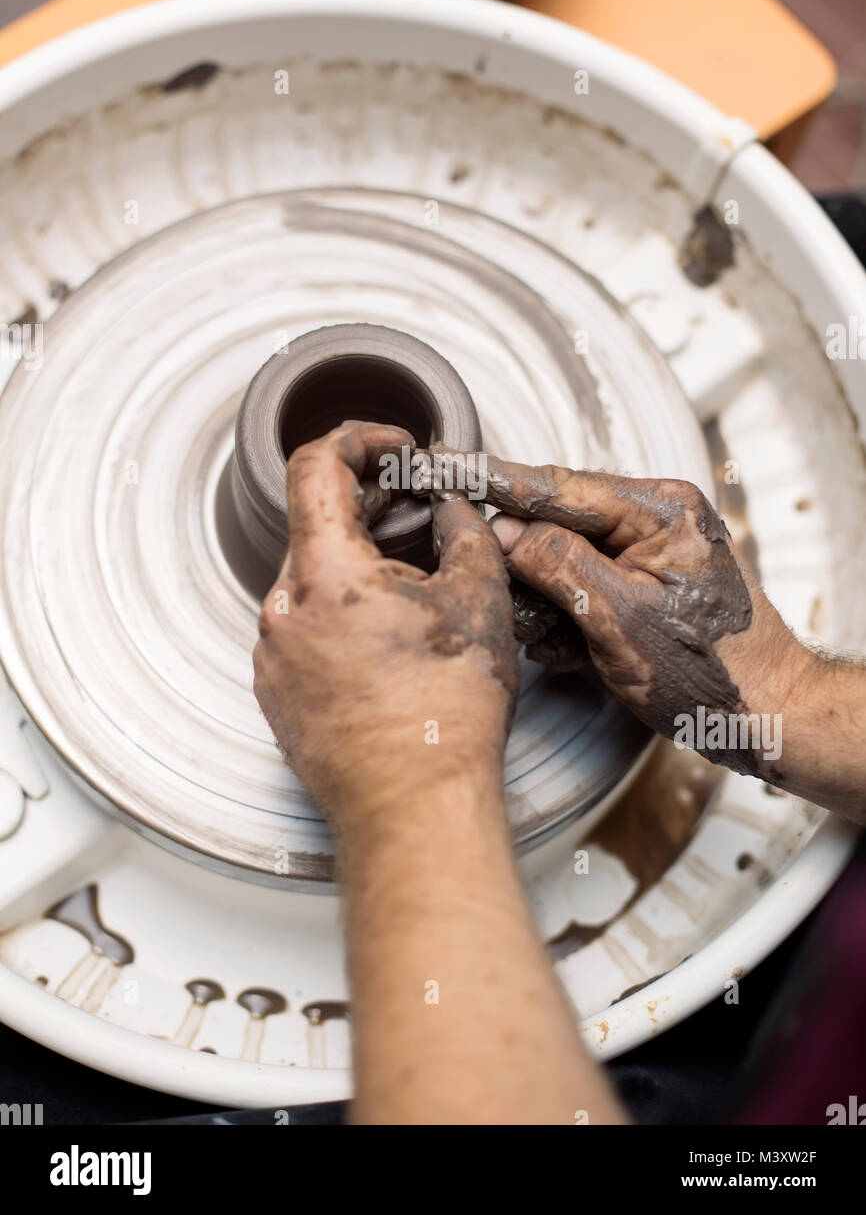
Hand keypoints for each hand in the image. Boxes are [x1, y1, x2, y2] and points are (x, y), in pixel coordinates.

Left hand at [252, 423, 519, 834]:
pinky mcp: (277, 691)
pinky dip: (342, 615)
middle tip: (419, 512)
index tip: (391, 448)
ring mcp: (272, 654)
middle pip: (314, 524)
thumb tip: (451, 507)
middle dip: (369, 507)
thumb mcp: (479, 599)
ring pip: (312, 580)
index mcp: (323, 573)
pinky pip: (304, 628)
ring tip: (415, 590)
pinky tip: (390, 641)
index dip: (358, 439)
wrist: (414, 807)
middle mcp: (281, 609)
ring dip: (358, 567)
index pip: (314, 464)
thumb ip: (465, 530)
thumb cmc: (447, 714)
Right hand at [419, 455, 814, 778]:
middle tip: (509, 602)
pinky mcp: (641, 583)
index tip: (443, 465)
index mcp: (658, 509)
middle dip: (524, 568)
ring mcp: (648, 550)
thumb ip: (558, 563)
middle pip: (554, 522)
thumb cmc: (713, 673)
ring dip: (545, 603)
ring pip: (561, 559)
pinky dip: (567, 618)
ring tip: (559, 641)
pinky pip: (582, 585)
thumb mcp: (619, 618)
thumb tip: (503, 530)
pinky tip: (575, 652)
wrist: (766, 716)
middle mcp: (653, 518)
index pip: (555, 485)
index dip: (492, 479)